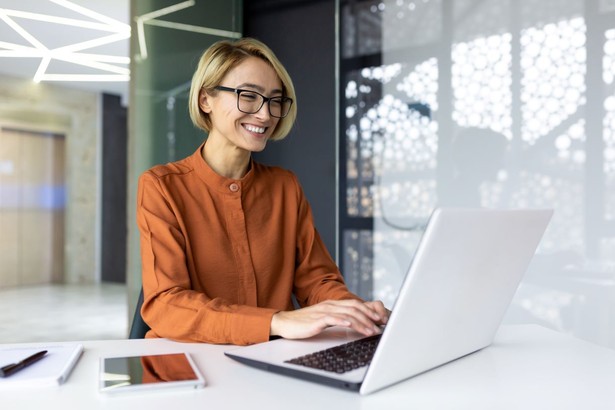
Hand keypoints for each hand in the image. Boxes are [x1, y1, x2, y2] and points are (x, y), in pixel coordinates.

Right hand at [270, 299, 389, 339]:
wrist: (285, 323)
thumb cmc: (305, 323)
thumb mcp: (324, 318)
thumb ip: (338, 318)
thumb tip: (354, 323)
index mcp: (333, 304)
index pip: (355, 305)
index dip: (370, 311)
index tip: (381, 319)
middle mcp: (330, 305)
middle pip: (354, 308)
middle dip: (370, 317)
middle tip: (380, 325)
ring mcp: (323, 312)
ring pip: (346, 314)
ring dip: (361, 322)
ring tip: (370, 330)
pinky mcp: (316, 320)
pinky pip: (331, 319)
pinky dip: (342, 320)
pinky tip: (349, 324)